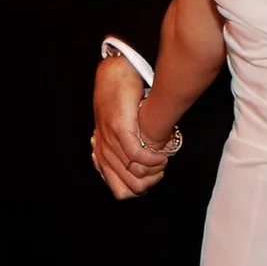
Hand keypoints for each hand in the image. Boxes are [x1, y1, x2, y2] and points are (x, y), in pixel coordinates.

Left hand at [89, 53, 166, 199]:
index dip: (140, 190)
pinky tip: (161, 155)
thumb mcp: (115, 128)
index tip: (153, 177)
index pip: (120, 191)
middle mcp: (104, 152)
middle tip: (162, 170)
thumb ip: (120, 148)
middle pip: (130, 188)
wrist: (114, 74)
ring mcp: (110, 142)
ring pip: (135, 175)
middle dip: (151, 182)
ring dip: (154, 171)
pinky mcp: (120, 130)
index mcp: (102, 155)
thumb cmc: (118, 100)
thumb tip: (134, 167)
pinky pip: (137, 157)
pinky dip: (153, 160)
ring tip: (164, 160)